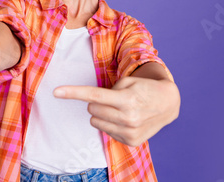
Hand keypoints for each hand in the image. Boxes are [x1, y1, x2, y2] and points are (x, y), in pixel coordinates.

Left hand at [53, 76, 179, 146]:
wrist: (168, 103)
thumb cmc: (144, 88)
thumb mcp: (128, 81)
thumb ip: (109, 90)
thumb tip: (92, 102)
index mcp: (126, 99)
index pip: (93, 96)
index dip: (72, 92)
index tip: (56, 91)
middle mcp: (128, 118)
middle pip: (92, 109)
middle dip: (96, 102)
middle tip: (112, 98)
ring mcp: (130, 132)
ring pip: (96, 121)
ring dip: (102, 114)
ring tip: (119, 108)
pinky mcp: (132, 141)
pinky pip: (107, 132)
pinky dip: (111, 124)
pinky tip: (125, 119)